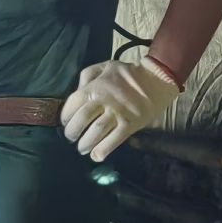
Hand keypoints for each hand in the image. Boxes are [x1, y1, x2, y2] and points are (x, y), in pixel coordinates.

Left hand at [60, 57, 179, 162]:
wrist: (156, 79)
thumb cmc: (127, 74)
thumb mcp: (104, 66)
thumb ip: (87, 76)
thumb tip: (76, 92)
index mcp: (94, 87)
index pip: (72, 104)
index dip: (65, 116)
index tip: (65, 123)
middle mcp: (103, 101)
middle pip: (81, 120)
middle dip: (72, 132)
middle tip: (71, 139)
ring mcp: (117, 114)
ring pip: (96, 132)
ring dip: (86, 143)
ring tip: (82, 148)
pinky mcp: (130, 124)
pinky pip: (114, 139)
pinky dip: (104, 150)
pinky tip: (97, 156)